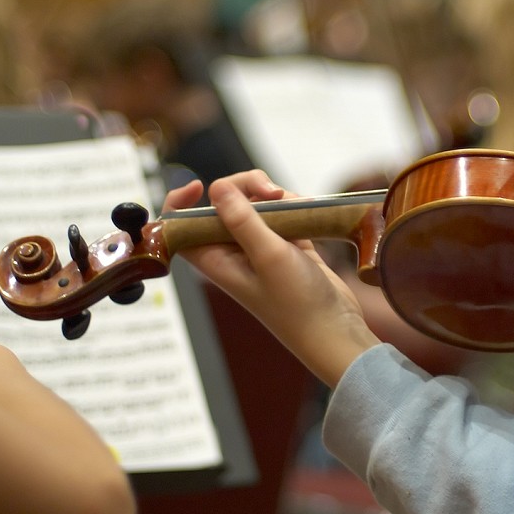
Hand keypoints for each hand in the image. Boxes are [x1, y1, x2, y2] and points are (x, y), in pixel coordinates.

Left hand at [163, 170, 380, 386]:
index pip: (180, 226)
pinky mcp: (286, 244)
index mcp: (215, 259)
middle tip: (271, 192)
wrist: (333, 327)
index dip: (180, 203)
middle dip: (246, 188)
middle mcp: (233, 251)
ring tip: (296, 205)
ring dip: (274, 197)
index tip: (198, 186)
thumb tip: (217, 187)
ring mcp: (260, 247)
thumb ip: (242, 220)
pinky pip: (282, 213)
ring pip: (256, 204)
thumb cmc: (296, 304)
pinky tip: (308, 211)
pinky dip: (293, 206)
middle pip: (223, 204)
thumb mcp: (268, 256)